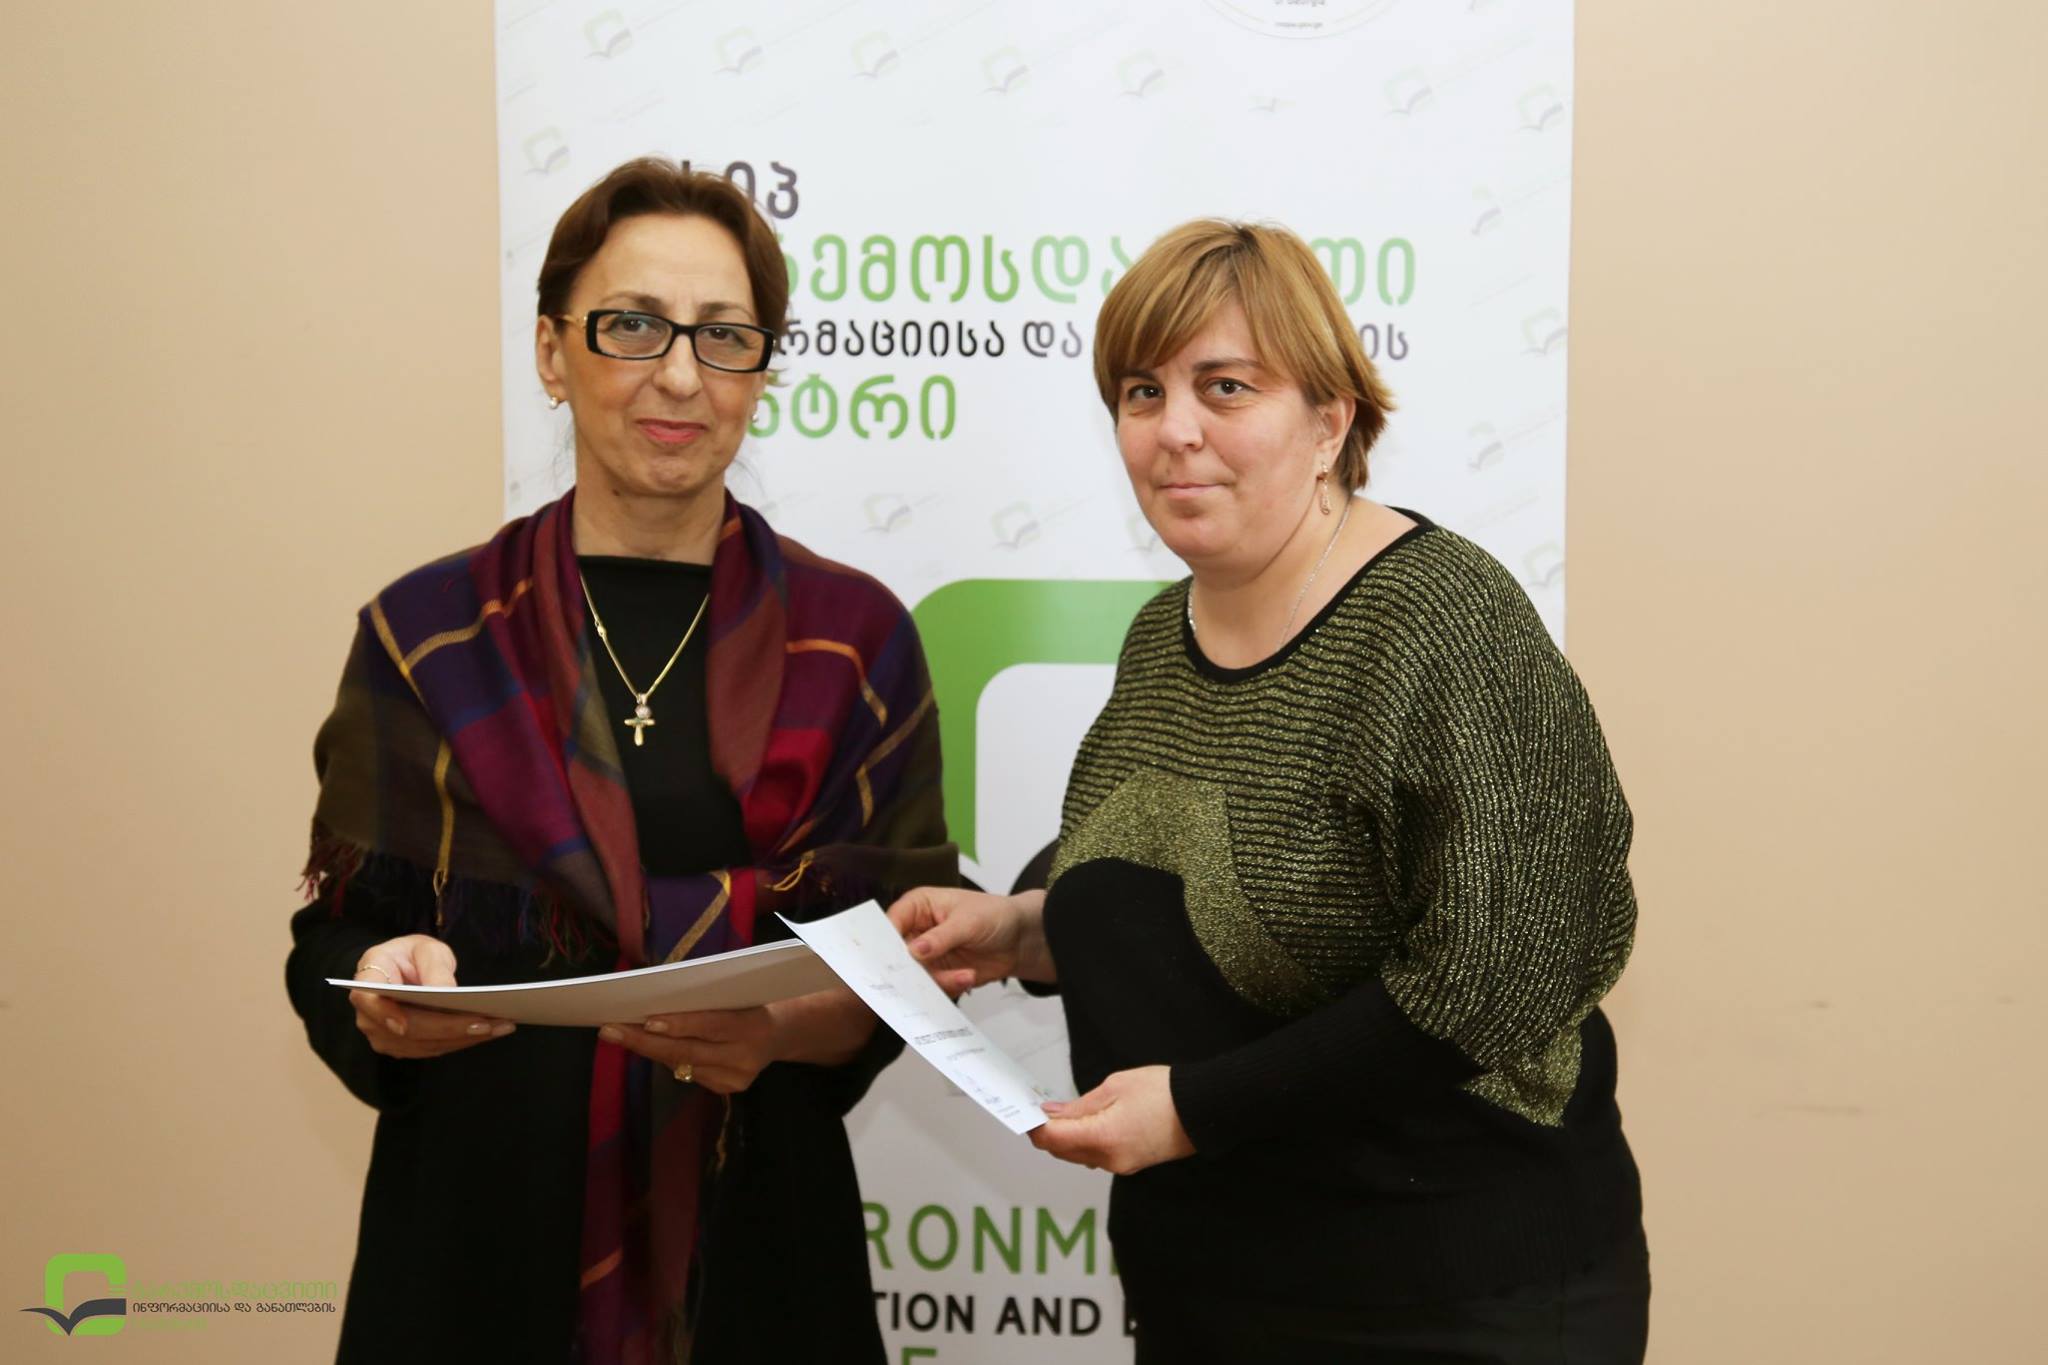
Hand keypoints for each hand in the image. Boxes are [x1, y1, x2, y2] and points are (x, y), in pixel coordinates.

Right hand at [349, 934, 514, 1059]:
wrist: (404, 970)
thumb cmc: (412, 955)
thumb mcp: (425, 949)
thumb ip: (434, 967)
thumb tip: (446, 991)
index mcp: (368, 979)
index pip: (368, 999)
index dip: (384, 1014)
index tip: (403, 1025)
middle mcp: (369, 1013)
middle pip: (407, 1029)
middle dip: (450, 1027)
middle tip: (488, 1022)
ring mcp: (383, 1035)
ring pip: (423, 1043)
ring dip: (463, 1038)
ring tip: (500, 1026)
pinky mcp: (402, 1047)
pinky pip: (432, 1048)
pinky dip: (462, 1041)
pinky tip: (490, 1032)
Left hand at [599, 1006, 777, 1095]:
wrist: (780, 1033)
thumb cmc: (750, 1001)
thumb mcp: (736, 995)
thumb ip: (706, 1001)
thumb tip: (657, 1003)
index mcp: (753, 1026)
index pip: (711, 1026)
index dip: (679, 1025)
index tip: (647, 1021)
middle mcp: (745, 1058)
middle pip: (687, 1051)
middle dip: (644, 1041)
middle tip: (610, 1030)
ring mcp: (736, 1078)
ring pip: (682, 1065)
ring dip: (649, 1050)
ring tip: (618, 1035)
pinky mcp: (727, 1089)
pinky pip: (688, 1073)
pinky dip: (668, 1058)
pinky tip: (651, 1046)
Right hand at [886, 887, 1051, 995]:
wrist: (1019, 939)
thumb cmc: (994, 915)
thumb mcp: (968, 922)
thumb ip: (940, 937)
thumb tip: (914, 951)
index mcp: (918, 906)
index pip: (892, 923)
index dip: (887, 941)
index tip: (892, 959)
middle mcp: (917, 930)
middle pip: (897, 954)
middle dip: (909, 968)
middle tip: (922, 977)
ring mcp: (927, 954)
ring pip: (915, 974)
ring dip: (939, 979)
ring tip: (966, 975)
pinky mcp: (939, 973)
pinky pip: (933, 986)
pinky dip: (949, 985)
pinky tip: (969, 977)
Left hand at [1029, 1066, 1194, 1176]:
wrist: (1203, 1109)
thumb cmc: (1164, 1091)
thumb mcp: (1115, 1086)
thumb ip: (1080, 1105)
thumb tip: (1052, 1114)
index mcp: (1103, 1137)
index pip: (1052, 1139)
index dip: (1034, 1126)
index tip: (1026, 1111)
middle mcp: (1109, 1159)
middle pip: (1061, 1151)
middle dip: (1046, 1133)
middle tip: (1040, 1108)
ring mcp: (1121, 1166)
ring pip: (1078, 1156)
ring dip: (1065, 1138)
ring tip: (1063, 1113)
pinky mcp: (1131, 1165)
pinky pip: (1097, 1157)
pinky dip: (1085, 1142)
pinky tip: (1086, 1123)